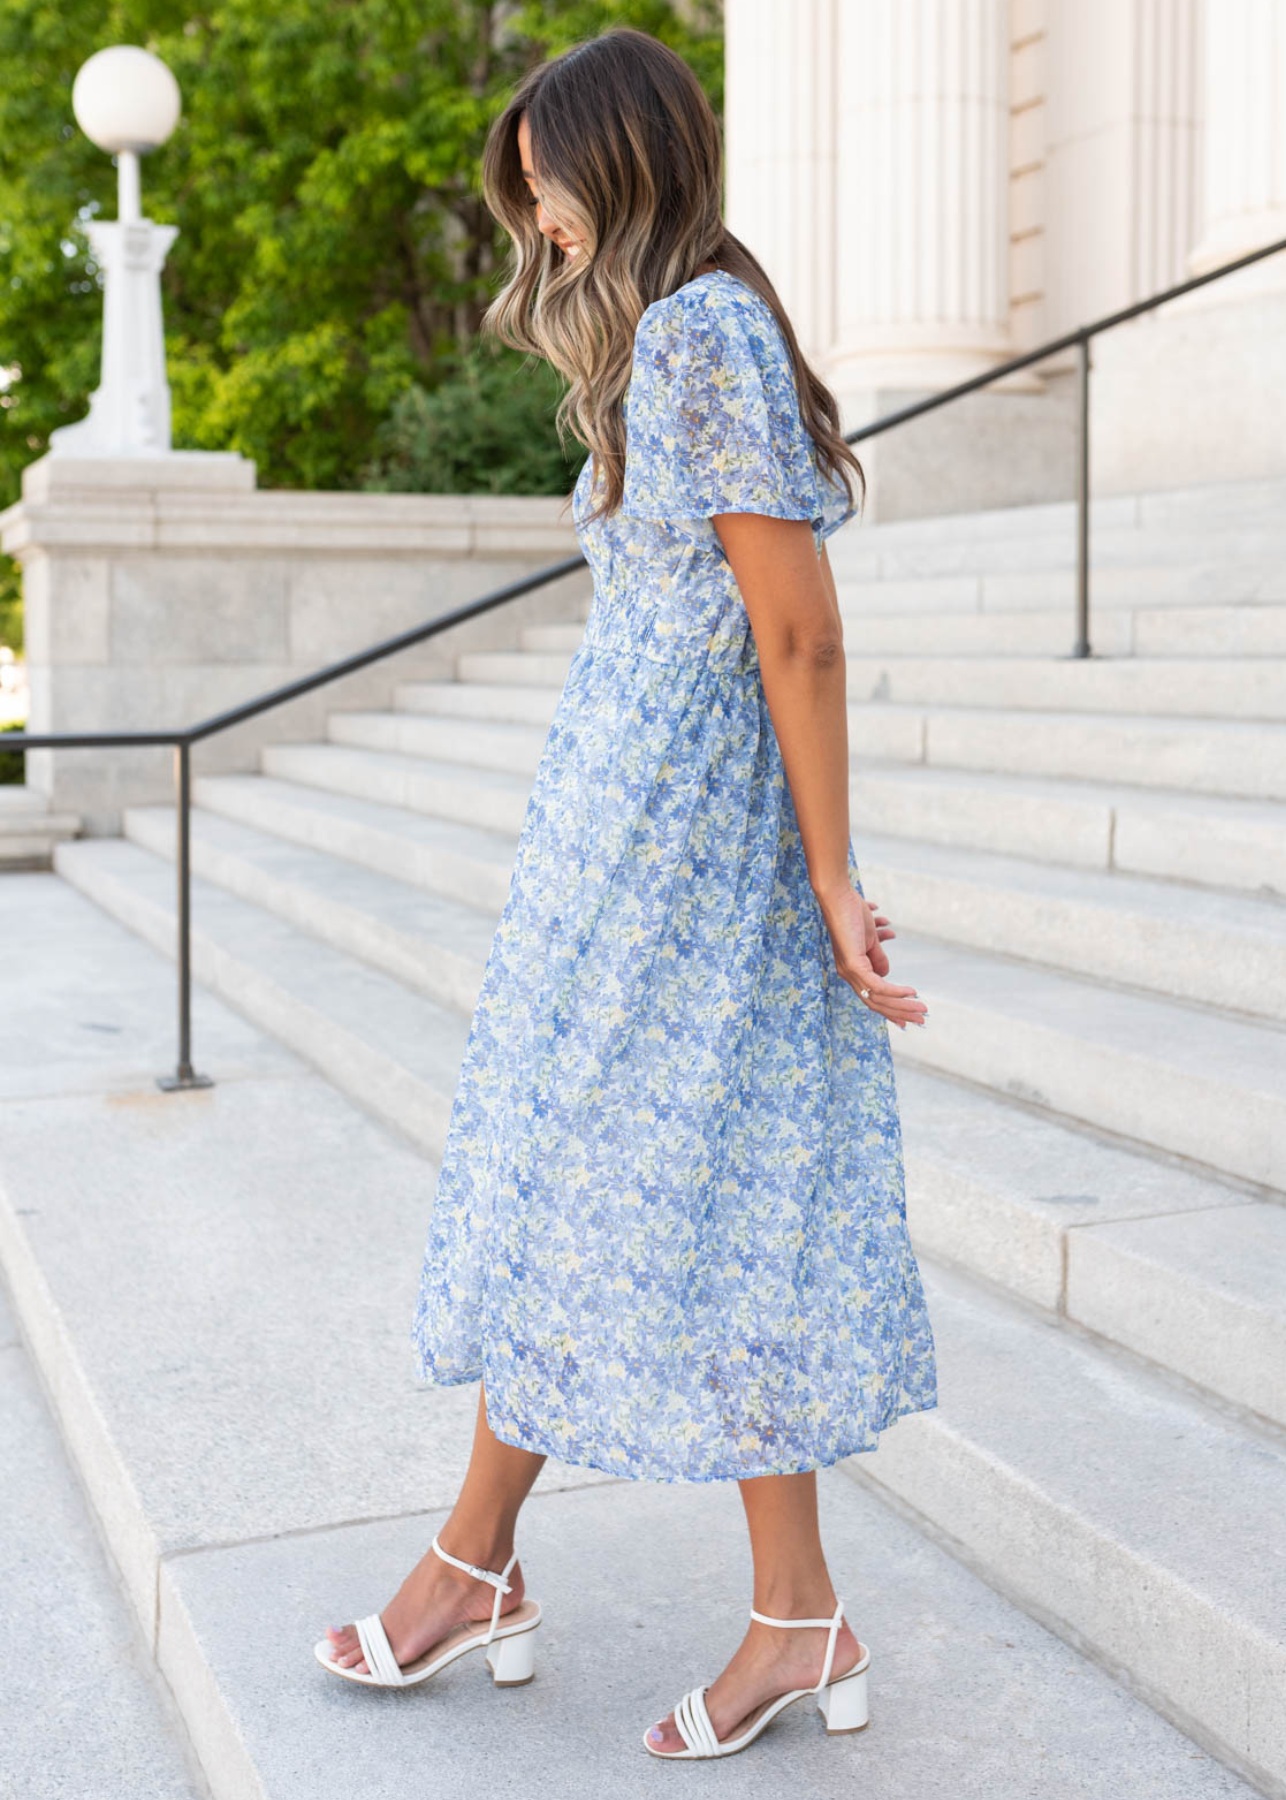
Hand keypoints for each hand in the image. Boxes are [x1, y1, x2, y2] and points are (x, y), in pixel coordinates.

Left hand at [814, 882, 927, 1030]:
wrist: (839, 897)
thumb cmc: (852, 913)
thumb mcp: (870, 939)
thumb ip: (877, 957)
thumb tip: (886, 975)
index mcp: (852, 970)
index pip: (873, 998)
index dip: (891, 1009)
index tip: (908, 1019)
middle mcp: (849, 975)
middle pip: (877, 1003)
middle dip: (900, 1013)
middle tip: (921, 1020)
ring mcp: (849, 971)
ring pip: (879, 998)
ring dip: (903, 1005)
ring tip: (922, 1009)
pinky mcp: (853, 964)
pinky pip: (878, 985)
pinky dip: (895, 991)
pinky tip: (911, 993)